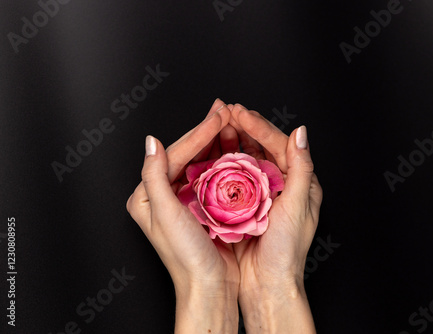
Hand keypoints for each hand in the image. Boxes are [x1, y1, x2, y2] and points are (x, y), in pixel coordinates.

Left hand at [126, 99, 239, 333]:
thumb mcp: (165, 214)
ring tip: (231, 122)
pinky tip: (233, 147)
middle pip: (186, 154)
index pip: (174, 154)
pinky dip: (223, 159)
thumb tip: (152, 141)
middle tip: (225, 110)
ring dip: (216, 141)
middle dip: (207, 131)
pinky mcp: (200, 207)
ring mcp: (182, 200)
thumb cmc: (186, 257)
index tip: (219, 117)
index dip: (198, 133)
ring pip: (200, 161)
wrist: (208, 286)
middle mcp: (162, 195)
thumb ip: (154, 176)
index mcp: (147, 195)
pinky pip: (211, 175)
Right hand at [229, 104, 322, 333]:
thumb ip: (301, 168)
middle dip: (243, 128)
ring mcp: (261, 194)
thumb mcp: (298, 206)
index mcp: (300, 182)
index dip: (258, 126)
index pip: (279, 145)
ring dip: (233, 142)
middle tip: (225, 112)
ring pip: (246, 159)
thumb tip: (301, 132)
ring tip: (217, 125)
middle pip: (261, 148)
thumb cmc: (287, 250)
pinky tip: (212, 153)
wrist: (268, 284)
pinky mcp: (244, 205)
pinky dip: (224, 164)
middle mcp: (281, 185)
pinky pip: (233, 178)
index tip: (239, 112)